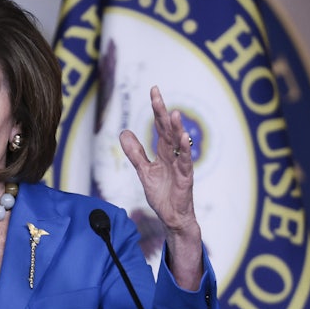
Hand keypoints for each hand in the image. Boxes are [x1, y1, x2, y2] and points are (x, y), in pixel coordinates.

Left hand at [119, 86, 201, 288]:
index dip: (156, 109)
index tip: (153, 90)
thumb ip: (135, 152)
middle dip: (162, 112)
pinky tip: (184, 140)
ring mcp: (181, 166)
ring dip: (176, 129)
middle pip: (168, 129)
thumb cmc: (162, 194)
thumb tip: (124, 132)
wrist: (172, 217)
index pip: (160, 126)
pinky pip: (186, 163)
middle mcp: (174, 155)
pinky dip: (185, 151)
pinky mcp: (185, 179)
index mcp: (164, 152)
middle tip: (156, 93)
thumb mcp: (144, 171)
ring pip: (179, 143)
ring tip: (173, 113)